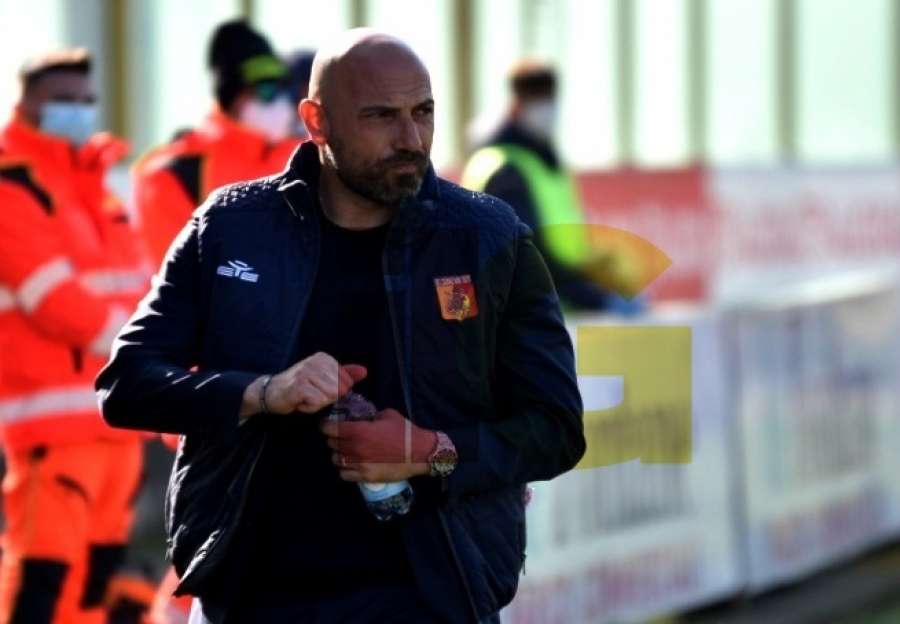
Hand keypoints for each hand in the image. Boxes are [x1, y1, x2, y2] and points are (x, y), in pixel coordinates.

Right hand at [240, 353, 366, 418]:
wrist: (270, 393)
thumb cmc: (299, 387)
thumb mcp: (323, 378)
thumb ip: (344, 375)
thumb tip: (364, 371)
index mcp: (324, 358)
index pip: (347, 382)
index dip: (334, 392)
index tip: (317, 389)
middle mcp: (316, 362)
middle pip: (339, 390)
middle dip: (326, 399)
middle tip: (310, 395)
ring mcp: (306, 372)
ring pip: (329, 397)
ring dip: (317, 404)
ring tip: (305, 398)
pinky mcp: (299, 386)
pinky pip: (317, 402)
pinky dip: (309, 407)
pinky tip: (299, 402)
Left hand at [320, 408, 435, 482]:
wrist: (420, 453)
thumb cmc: (405, 432)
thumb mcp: (387, 415)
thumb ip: (370, 416)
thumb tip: (361, 416)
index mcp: (359, 431)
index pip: (330, 429)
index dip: (326, 426)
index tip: (326, 425)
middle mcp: (356, 448)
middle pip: (331, 444)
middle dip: (333, 439)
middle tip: (340, 437)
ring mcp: (359, 464)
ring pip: (336, 460)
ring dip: (338, 455)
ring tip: (345, 452)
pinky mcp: (365, 477)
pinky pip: (344, 474)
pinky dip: (344, 469)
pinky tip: (350, 465)